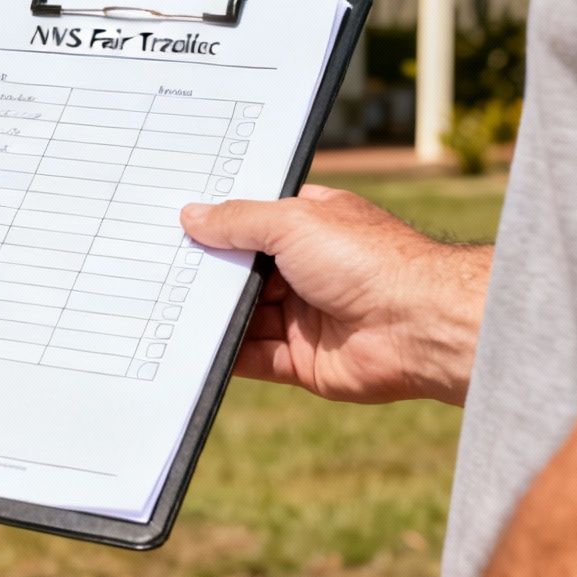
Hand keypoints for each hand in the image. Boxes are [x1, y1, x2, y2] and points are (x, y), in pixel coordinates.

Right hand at [179, 185, 489, 404]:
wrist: (419, 326)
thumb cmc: (368, 260)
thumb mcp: (292, 222)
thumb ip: (237, 221)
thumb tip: (192, 216)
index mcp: (311, 227)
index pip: (253, 222)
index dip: (217, 224)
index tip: (173, 224)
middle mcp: (308, 270)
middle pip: (244, 272)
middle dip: (207, 272)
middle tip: (156, 268)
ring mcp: (305, 317)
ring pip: (244, 316)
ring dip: (211, 314)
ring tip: (162, 307)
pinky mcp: (303, 361)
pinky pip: (254, 358)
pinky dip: (225, 354)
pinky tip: (190, 347)